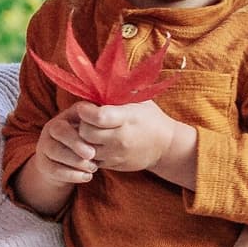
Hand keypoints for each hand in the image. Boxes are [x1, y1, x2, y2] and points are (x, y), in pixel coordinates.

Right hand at [27, 108, 97, 189]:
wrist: (64, 163)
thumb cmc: (86, 143)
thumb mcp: (93, 132)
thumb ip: (101, 126)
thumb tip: (113, 123)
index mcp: (68, 115)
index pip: (73, 113)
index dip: (85, 126)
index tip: (99, 138)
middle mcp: (52, 127)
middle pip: (59, 131)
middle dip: (76, 143)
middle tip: (92, 154)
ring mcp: (44, 145)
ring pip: (55, 151)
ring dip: (76, 161)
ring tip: (93, 168)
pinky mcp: (43, 164)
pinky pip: (54, 169)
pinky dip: (72, 175)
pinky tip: (87, 176)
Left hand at [74, 100, 188, 177]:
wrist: (166, 146)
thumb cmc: (150, 118)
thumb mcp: (139, 100)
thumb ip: (117, 93)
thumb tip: (95, 80)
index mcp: (128, 118)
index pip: (98, 116)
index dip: (85, 110)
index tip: (85, 105)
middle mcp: (121, 138)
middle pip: (86, 133)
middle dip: (81, 123)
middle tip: (85, 118)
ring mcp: (116, 154)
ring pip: (84, 149)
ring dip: (82, 138)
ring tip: (88, 129)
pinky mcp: (113, 165)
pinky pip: (90, 160)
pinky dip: (87, 151)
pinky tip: (94, 142)